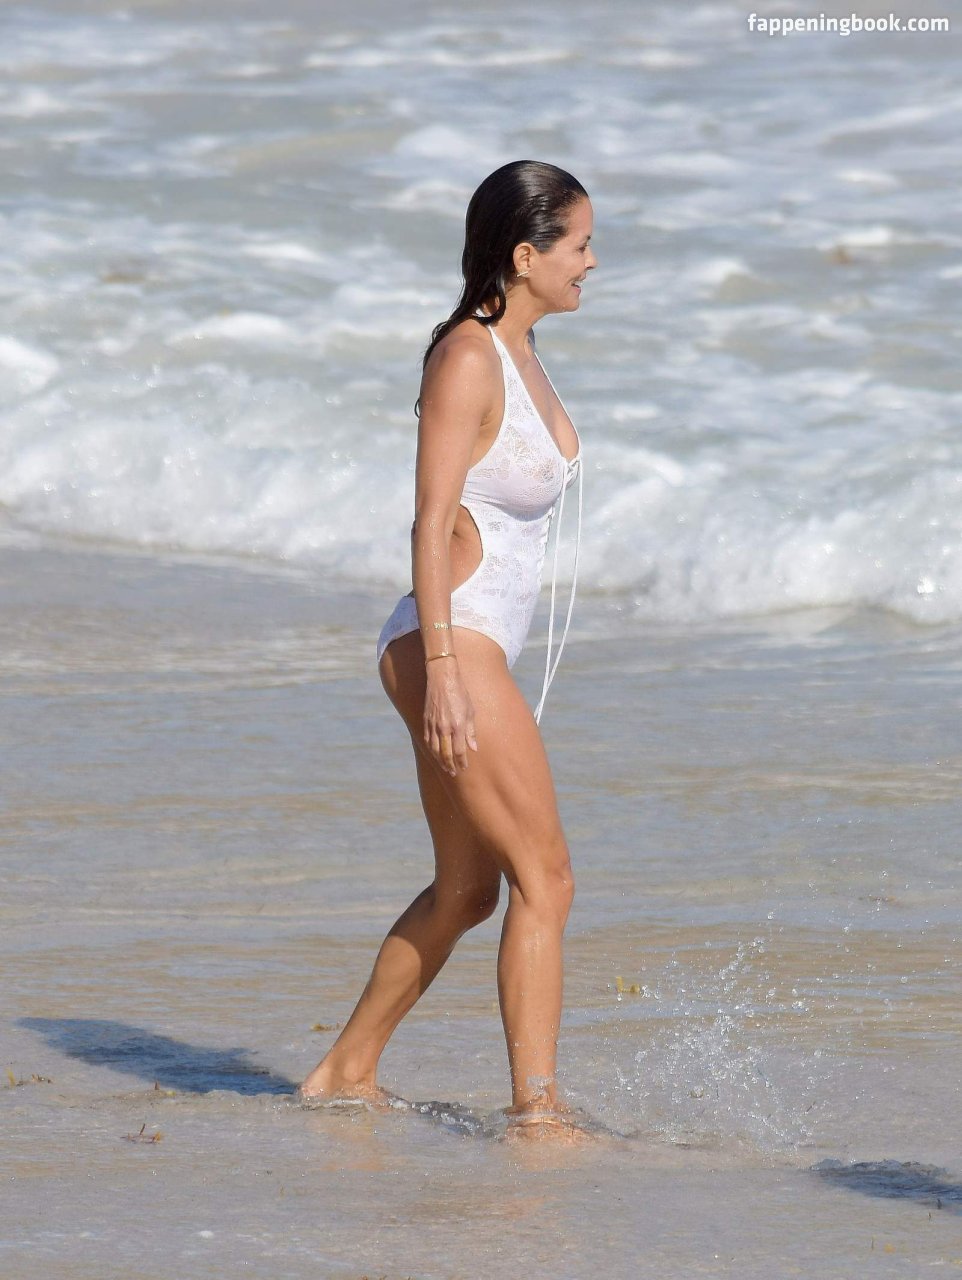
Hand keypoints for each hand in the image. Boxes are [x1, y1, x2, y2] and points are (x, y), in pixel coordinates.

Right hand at [423, 659, 477, 775]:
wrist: (442, 678)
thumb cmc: (459, 693)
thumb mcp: (470, 711)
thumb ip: (471, 731)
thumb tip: (473, 747)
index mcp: (457, 725)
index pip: (458, 750)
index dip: (461, 761)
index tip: (464, 767)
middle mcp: (444, 727)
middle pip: (445, 754)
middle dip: (450, 765)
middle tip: (454, 772)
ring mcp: (433, 725)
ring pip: (435, 749)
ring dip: (440, 760)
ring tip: (445, 767)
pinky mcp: (426, 721)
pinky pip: (427, 740)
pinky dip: (431, 750)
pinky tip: (435, 754)